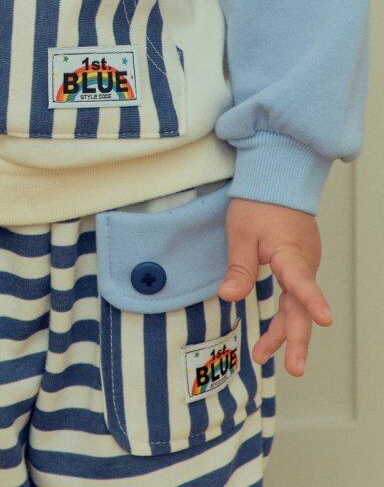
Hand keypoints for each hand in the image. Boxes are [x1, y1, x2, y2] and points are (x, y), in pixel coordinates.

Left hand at [217, 197, 331, 377]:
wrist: (276, 182)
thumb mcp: (241, 232)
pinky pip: (295, 296)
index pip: (301, 280)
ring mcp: (304, 266)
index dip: (312, 300)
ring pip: (297, 305)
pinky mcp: (299, 266)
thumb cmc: (258, 204)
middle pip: (302, 306)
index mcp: (289, 253)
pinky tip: (273, 332)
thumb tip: (229, 297)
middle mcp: (303, 264)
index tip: (324, 319)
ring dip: (284, 331)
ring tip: (263, 355)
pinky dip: (286, 315)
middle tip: (295, 369)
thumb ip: (239, 266)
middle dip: (297, 339)